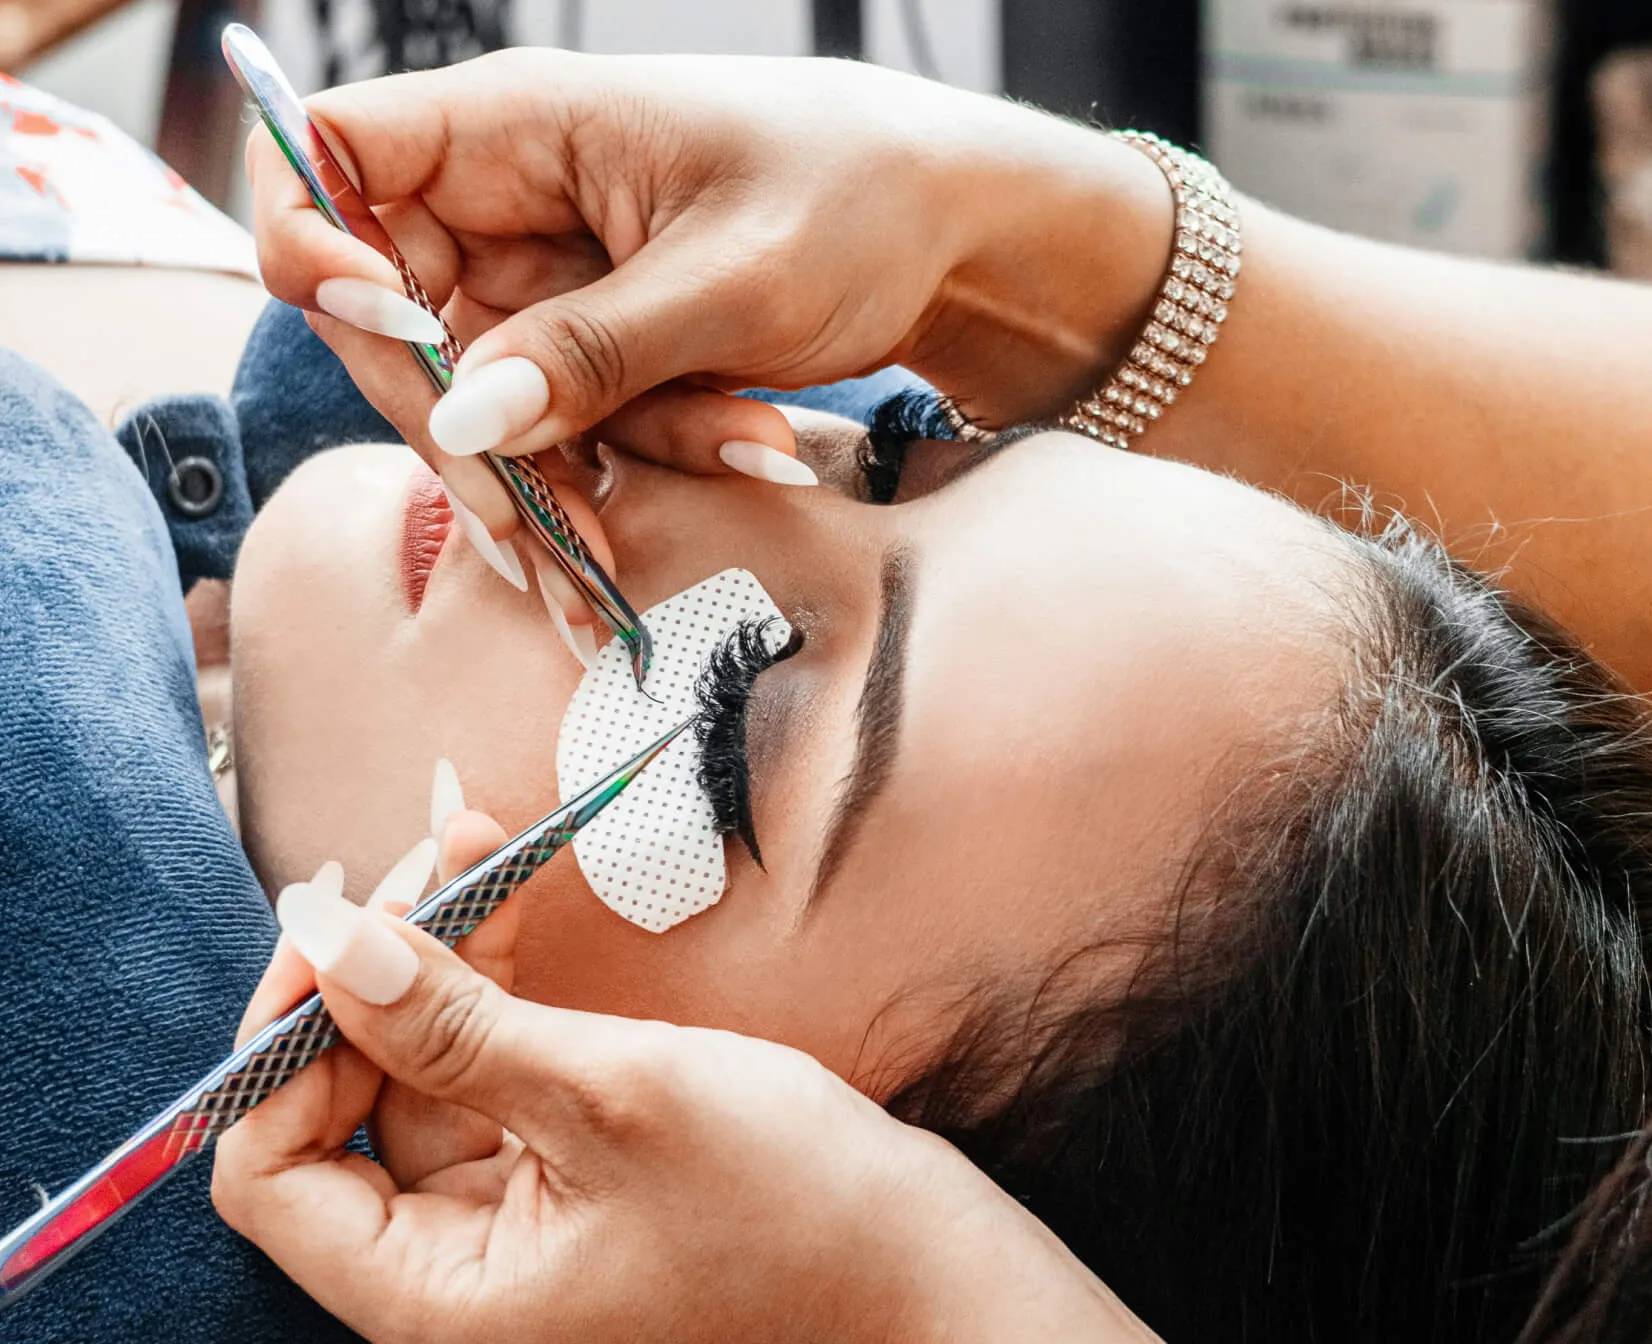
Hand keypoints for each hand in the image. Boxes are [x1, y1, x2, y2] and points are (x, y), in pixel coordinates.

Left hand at [210, 811, 974, 1343]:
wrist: (934, 1283)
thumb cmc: (795, 1205)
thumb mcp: (613, 1091)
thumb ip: (453, 1023)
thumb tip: (332, 947)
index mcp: (443, 1311)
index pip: (271, 1179)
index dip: (281, 1043)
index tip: (332, 927)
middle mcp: (457, 1308)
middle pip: (346, 1132)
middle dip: (373, 987)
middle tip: (411, 866)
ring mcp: (516, 1270)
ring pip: (426, 1106)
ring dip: (439, 982)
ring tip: (467, 855)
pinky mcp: (569, 1228)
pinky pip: (496, 1115)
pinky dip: (497, 1021)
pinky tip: (509, 921)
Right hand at [247, 51, 1170, 476]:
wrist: (955, 234)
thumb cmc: (859, 198)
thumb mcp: (734, 278)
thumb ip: (594, 351)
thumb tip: (462, 415)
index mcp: (516, 129)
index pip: (328, 154)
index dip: (321, 245)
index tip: (397, 331)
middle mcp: (509, 205)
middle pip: (394, 325)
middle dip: (466, 434)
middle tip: (542, 531)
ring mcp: (547, 286)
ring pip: (487, 406)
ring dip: (575, 477)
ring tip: (707, 482)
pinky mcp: (593, 352)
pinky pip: (567, 431)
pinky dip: (637, 468)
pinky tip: (742, 455)